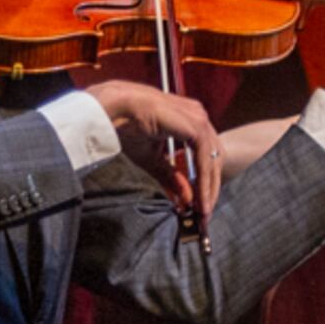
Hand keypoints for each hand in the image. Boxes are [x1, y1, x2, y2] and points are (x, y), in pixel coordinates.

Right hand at [88, 77, 223, 221]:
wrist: (110, 110)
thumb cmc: (126, 127)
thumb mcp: (151, 159)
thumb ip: (170, 177)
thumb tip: (185, 200)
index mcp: (189, 120)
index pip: (206, 155)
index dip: (205, 181)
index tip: (201, 205)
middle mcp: (197, 116)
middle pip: (214, 158)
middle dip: (210, 187)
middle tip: (204, 213)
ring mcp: (197, 118)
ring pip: (213, 158)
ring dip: (208, 187)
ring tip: (201, 210)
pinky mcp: (194, 125)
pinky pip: (205, 157)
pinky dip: (203, 179)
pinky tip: (197, 197)